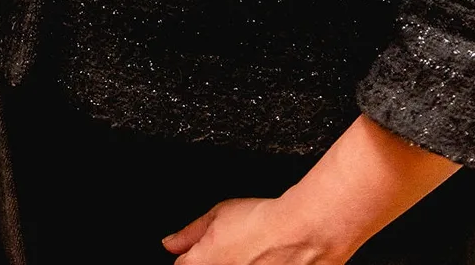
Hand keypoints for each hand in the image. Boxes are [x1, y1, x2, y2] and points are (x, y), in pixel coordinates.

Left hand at [163, 197, 350, 264]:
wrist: (303, 234)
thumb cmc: (264, 222)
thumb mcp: (219, 214)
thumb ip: (190, 233)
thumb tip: (170, 243)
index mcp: (203, 263)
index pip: (183, 264)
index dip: (192, 255)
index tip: (204, 250)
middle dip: (217, 259)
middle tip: (236, 251)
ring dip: (239, 263)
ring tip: (254, 255)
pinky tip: (265, 260)